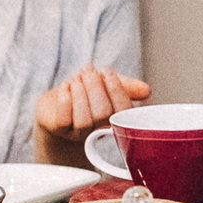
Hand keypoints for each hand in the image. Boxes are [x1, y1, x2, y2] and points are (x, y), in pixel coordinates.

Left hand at [35, 65, 151, 142]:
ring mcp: (79, 134)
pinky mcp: (59, 131)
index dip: (116, 90)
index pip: (123, 110)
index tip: (107, 71)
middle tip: (88, 69)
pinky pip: (64, 121)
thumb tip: (146, 90)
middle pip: (102, 114)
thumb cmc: (86, 94)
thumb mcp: (107, 84)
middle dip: (95, 87)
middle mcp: (99, 131)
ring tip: (76, 77)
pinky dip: (65, 100)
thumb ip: (127, 86)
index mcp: (116, 119)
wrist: (56, 104)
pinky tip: (66, 86)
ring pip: (83, 120)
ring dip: (80, 93)